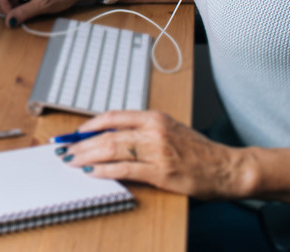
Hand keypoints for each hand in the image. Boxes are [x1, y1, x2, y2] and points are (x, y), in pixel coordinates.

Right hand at [0, 0, 99, 27]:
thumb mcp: (42, 5)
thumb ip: (23, 13)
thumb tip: (9, 20)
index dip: (7, 10)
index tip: (17, 19)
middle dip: (14, 8)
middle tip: (29, 12)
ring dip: (18, 6)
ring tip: (33, 6)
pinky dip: (22, 2)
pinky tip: (33, 3)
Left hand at [59, 111, 248, 199]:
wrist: (226, 167)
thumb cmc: (198, 151)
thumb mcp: (169, 129)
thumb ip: (142, 129)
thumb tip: (109, 136)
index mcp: (154, 117)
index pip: (112, 116)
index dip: (88, 125)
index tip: (71, 133)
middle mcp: (153, 130)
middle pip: (107, 134)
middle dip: (80, 143)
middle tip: (62, 149)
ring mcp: (157, 151)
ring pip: (112, 150)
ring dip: (87, 156)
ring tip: (71, 161)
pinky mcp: (161, 172)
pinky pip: (126, 170)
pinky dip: (105, 171)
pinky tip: (92, 173)